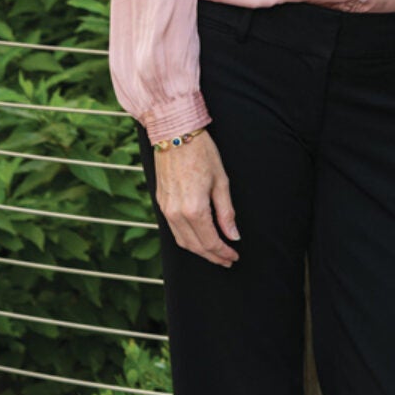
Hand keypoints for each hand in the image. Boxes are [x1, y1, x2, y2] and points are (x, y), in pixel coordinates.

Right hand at [153, 130, 239, 266]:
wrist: (175, 133)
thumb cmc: (202, 153)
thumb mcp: (222, 181)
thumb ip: (226, 212)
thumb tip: (233, 235)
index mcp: (194, 209)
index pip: (210, 241)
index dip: (223, 253)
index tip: (234, 257)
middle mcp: (176, 214)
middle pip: (195, 246)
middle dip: (212, 256)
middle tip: (227, 260)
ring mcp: (165, 209)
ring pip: (182, 241)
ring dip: (199, 251)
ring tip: (215, 253)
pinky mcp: (160, 203)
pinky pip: (173, 230)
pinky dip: (187, 239)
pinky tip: (198, 238)